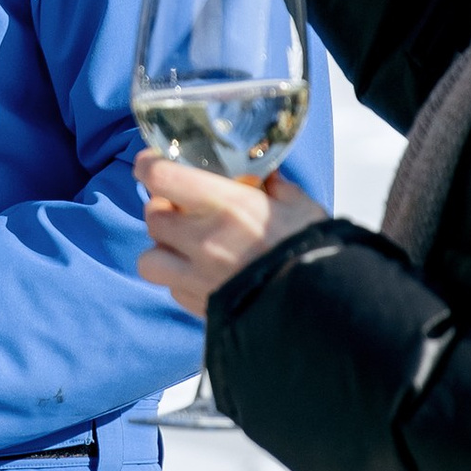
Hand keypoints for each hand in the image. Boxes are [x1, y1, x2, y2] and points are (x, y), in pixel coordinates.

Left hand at [135, 150, 325, 320]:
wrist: (321, 308)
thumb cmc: (312, 251)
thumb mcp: (299, 206)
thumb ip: (274, 187)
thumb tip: (264, 175)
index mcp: (225, 205)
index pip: (160, 177)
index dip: (149, 166)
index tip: (151, 162)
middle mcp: (202, 240)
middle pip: (152, 217)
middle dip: (162, 209)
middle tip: (181, 208)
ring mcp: (198, 278)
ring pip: (149, 260)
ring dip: (162, 250)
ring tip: (184, 247)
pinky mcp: (201, 307)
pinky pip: (172, 291)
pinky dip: (179, 281)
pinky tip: (202, 275)